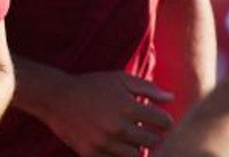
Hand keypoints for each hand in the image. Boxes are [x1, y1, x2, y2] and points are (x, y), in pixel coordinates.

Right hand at [41, 71, 173, 156]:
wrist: (57, 98)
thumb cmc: (92, 85)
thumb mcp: (120, 79)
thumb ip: (148, 89)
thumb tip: (172, 98)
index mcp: (127, 107)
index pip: (163, 122)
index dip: (166, 121)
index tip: (161, 120)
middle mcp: (118, 127)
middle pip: (152, 141)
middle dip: (153, 135)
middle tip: (148, 130)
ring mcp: (105, 143)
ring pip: (136, 155)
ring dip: (137, 147)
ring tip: (131, 137)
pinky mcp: (92, 154)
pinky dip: (120, 155)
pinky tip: (117, 144)